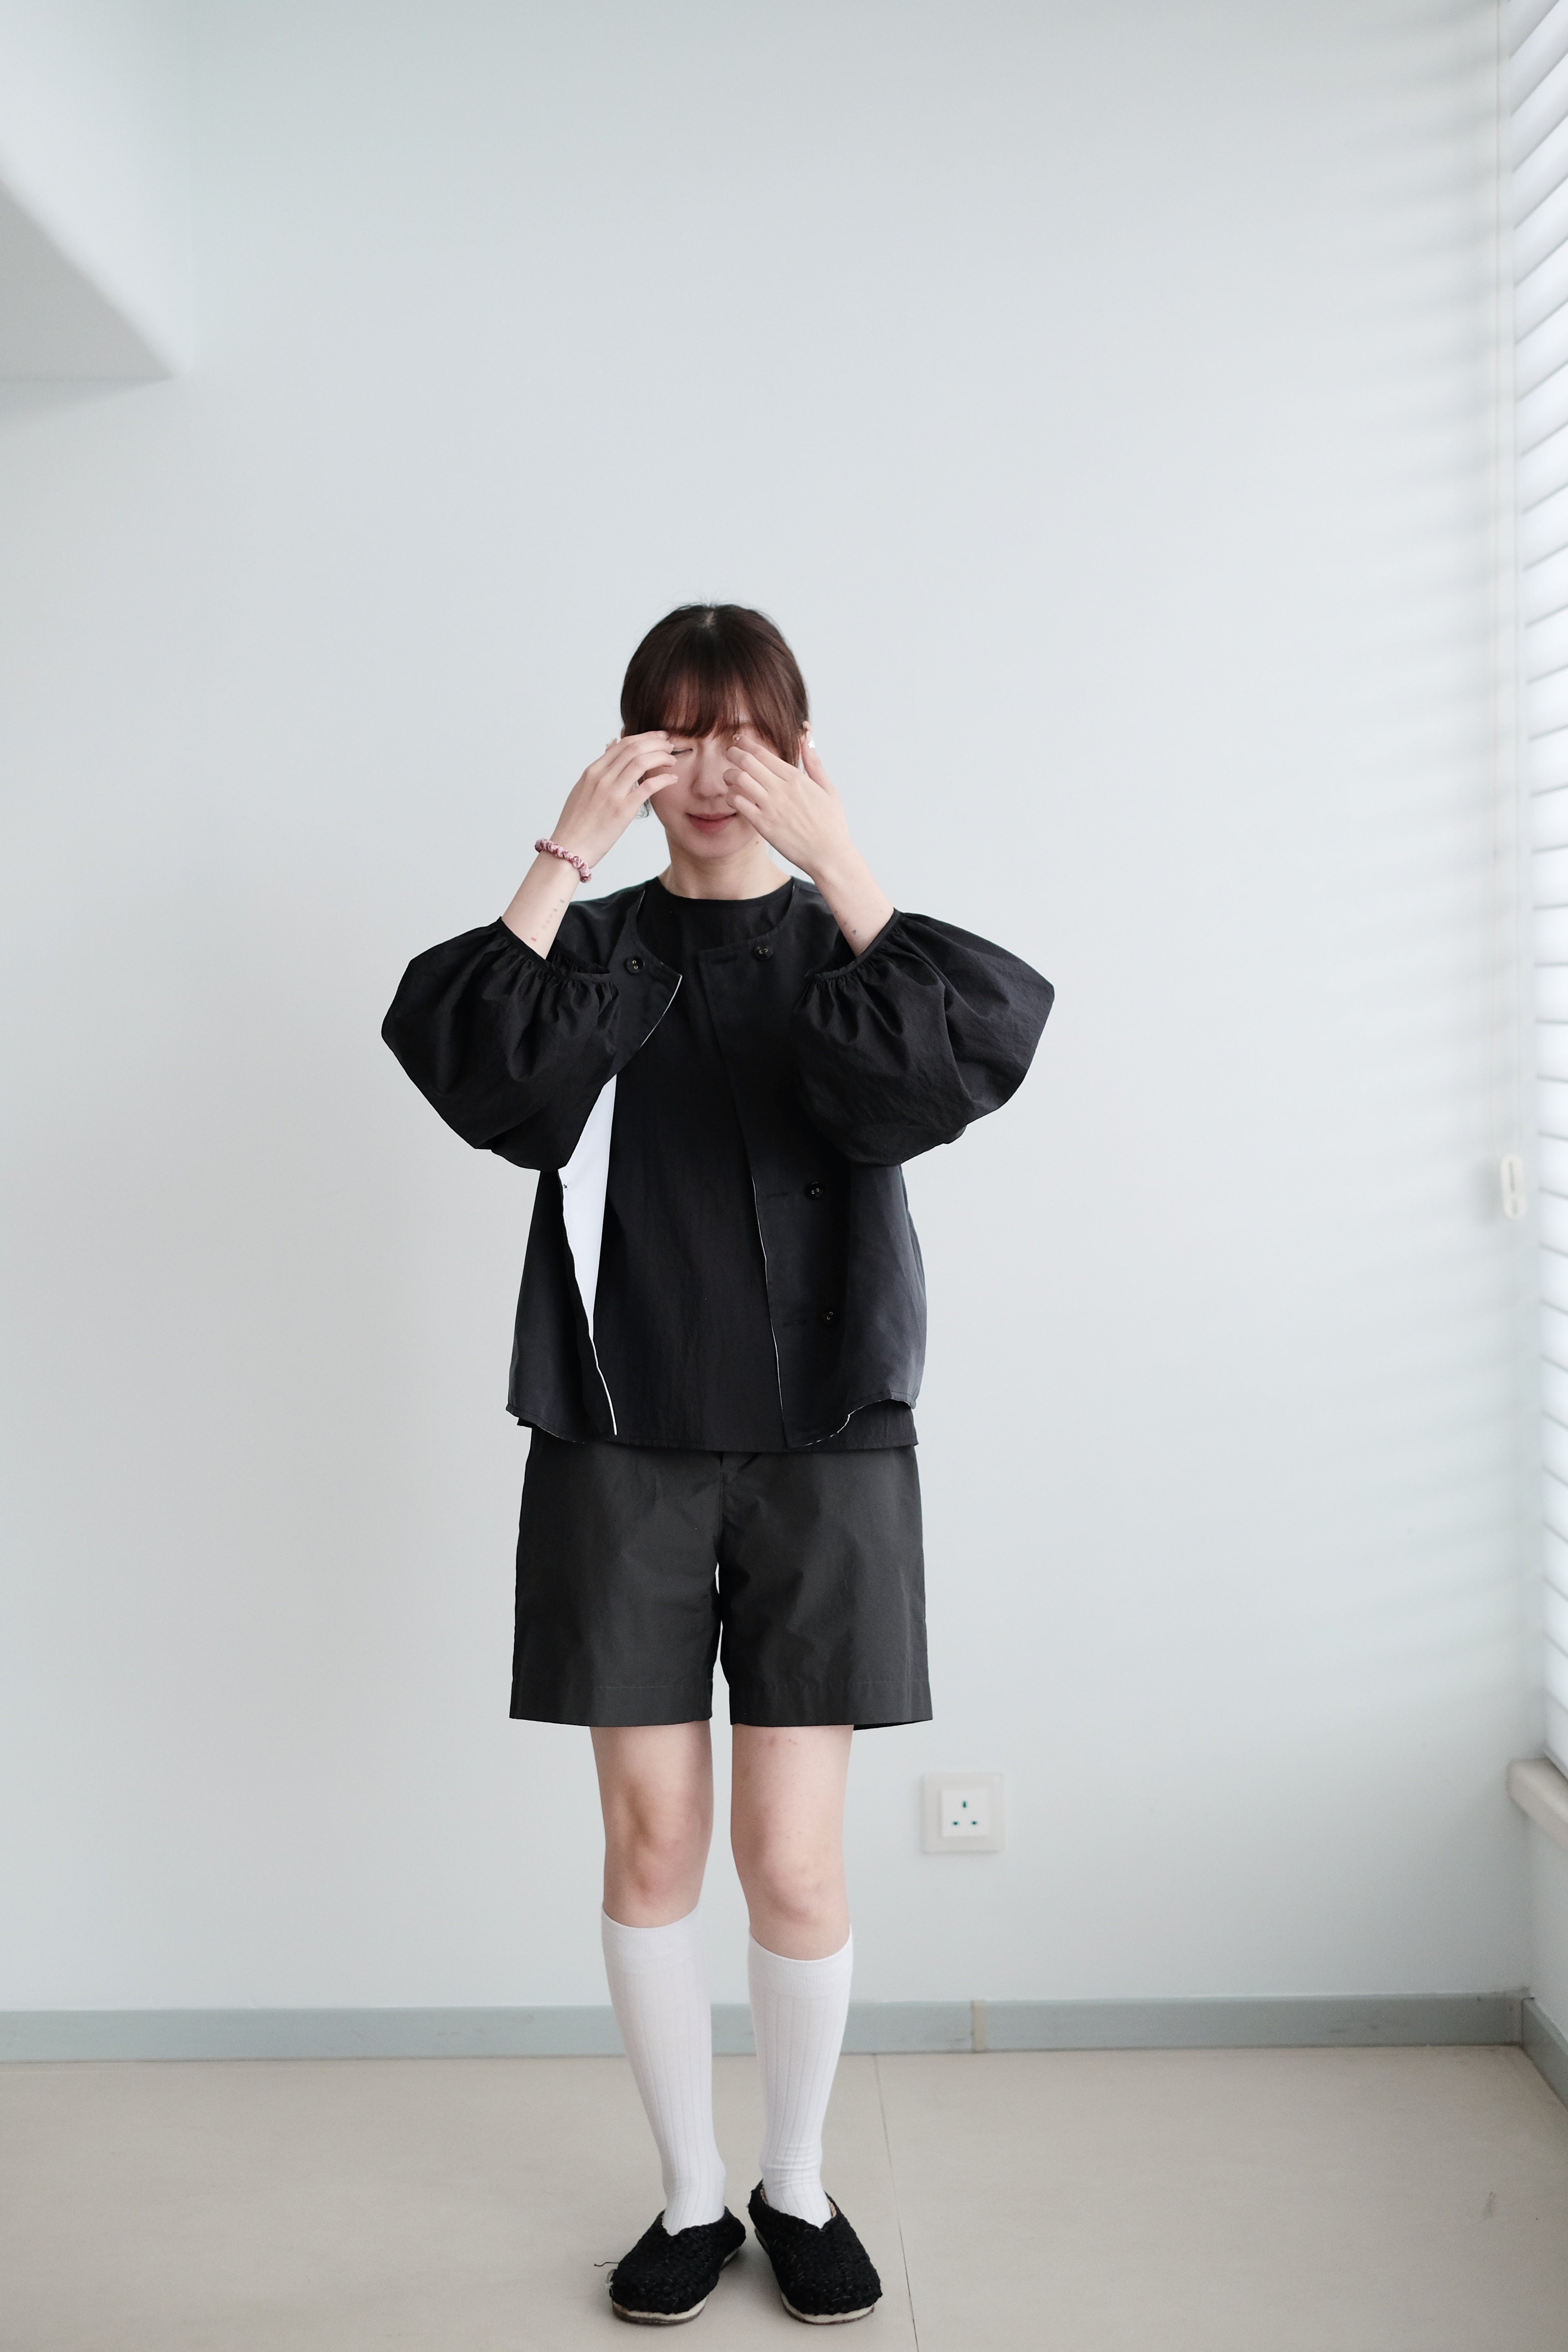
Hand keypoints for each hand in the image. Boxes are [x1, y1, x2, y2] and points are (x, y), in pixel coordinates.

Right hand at [550, 732, 676, 869]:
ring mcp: (612, 793)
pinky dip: (663, 779)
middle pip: (633, 748)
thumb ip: (600, 769)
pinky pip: (648, 787)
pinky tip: (672, 779)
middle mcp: (601, 778)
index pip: (622, 744)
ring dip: (661, 757)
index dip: (644, 737)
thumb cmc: (576, 824)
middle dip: (656, 742)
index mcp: (592, 771)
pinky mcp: (622, 810)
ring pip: (641, 762)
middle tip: (670, 744)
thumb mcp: (583, 789)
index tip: (658, 738)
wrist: (569, 849)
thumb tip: (611, 745)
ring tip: (672, 759)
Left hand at [723, 738, 893, 953]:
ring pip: (739, 780)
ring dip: (729, 774)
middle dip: (734, 753)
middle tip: (729, 753)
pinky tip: (733, 797)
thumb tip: (807, 739)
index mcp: (796, 778)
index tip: (739, 740)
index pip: (764, 753)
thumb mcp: (828, 789)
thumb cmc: (831, 824)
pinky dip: (731, 796)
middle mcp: (781, 789)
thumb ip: (814, 763)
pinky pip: (738, 804)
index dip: (747, 743)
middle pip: (748, 762)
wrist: (829, 855)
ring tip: (729, 776)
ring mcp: (770, 807)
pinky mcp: (763, 825)